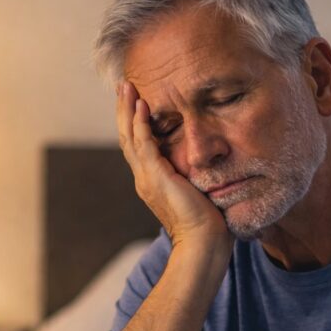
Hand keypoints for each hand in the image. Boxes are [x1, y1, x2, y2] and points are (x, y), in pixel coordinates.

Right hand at [116, 82, 231, 247]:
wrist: (203, 244)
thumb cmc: (207, 225)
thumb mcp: (197, 193)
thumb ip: (194, 177)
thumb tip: (206, 165)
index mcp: (152, 182)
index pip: (138, 146)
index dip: (135, 122)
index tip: (135, 101)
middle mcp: (144, 178)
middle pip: (127, 137)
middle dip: (124, 110)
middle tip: (123, 86)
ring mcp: (147, 178)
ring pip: (130, 136)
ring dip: (128, 110)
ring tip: (127, 87)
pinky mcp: (156, 177)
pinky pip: (144, 144)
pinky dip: (142, 124)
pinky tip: (143, 105)